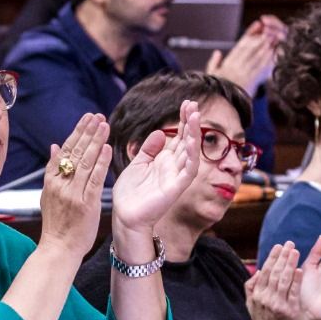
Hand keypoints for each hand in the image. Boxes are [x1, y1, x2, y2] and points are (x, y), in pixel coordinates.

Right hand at [36, 114, 110, 261]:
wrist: (57, 249)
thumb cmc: (56, 224)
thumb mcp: (48, 195)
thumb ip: (52, 170)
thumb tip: (54, 146)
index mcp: (51, 181)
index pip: (64, 151)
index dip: (76, 133)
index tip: (86, 119)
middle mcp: (60, 184)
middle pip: (74, 152)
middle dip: (87, 132)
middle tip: (97, 115)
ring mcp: (72, 193)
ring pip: (85, 162)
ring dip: (95, 141)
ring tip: (104, 125)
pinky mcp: (85, 203)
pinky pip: (94, 179)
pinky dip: (101, 162)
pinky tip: (107, 148)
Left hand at [111, 99, 199, 235]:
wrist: (125, 216)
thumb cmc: (130, 193)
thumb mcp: (138, 164)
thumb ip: (149, 149)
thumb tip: (161, 132)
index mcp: (165, 161)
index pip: (178, 137)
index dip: (183, 121)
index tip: (186, 103)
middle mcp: (174, 167)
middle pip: (187, 141)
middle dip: (191, 123)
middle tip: (193, 104)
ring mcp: (176, 177)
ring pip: (191, 152)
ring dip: (194, 134)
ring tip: (195, 116)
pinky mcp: (176, 188)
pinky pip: (188, 170)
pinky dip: (192, 155)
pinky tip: (192, 141)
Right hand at [208, 15, 285, 94]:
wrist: (222, 105)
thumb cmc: (217, 92)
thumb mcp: (211, 76)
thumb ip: (213, 63)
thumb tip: (217, 52)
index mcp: (228, 64)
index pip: (240, 45)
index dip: (249, 34)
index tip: (257, 26)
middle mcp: (237, 66)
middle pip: (251, 48)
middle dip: (260, 37)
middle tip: (269, 30)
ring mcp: (246, 73)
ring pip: (258, 56)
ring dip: (266, 46)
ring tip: (273, 38)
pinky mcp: (253, 81)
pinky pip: (262, 68)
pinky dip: (268, 59)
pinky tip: (274, 53)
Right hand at [245, 242, 304, 319]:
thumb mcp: (250, 304)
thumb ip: (251, 287)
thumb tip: (259, 270)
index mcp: (257, 294)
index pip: (266, 271)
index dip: (273, 257)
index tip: (279, 246)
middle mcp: (267, 297)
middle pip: (275, 273)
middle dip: (283, 256)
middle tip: (289, 243)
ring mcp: (278, 304)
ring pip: (284, 280)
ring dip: (290, 264)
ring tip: (295, 251)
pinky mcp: (290, 311)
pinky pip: (293, 293)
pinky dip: (296, 281)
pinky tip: (300, 270)